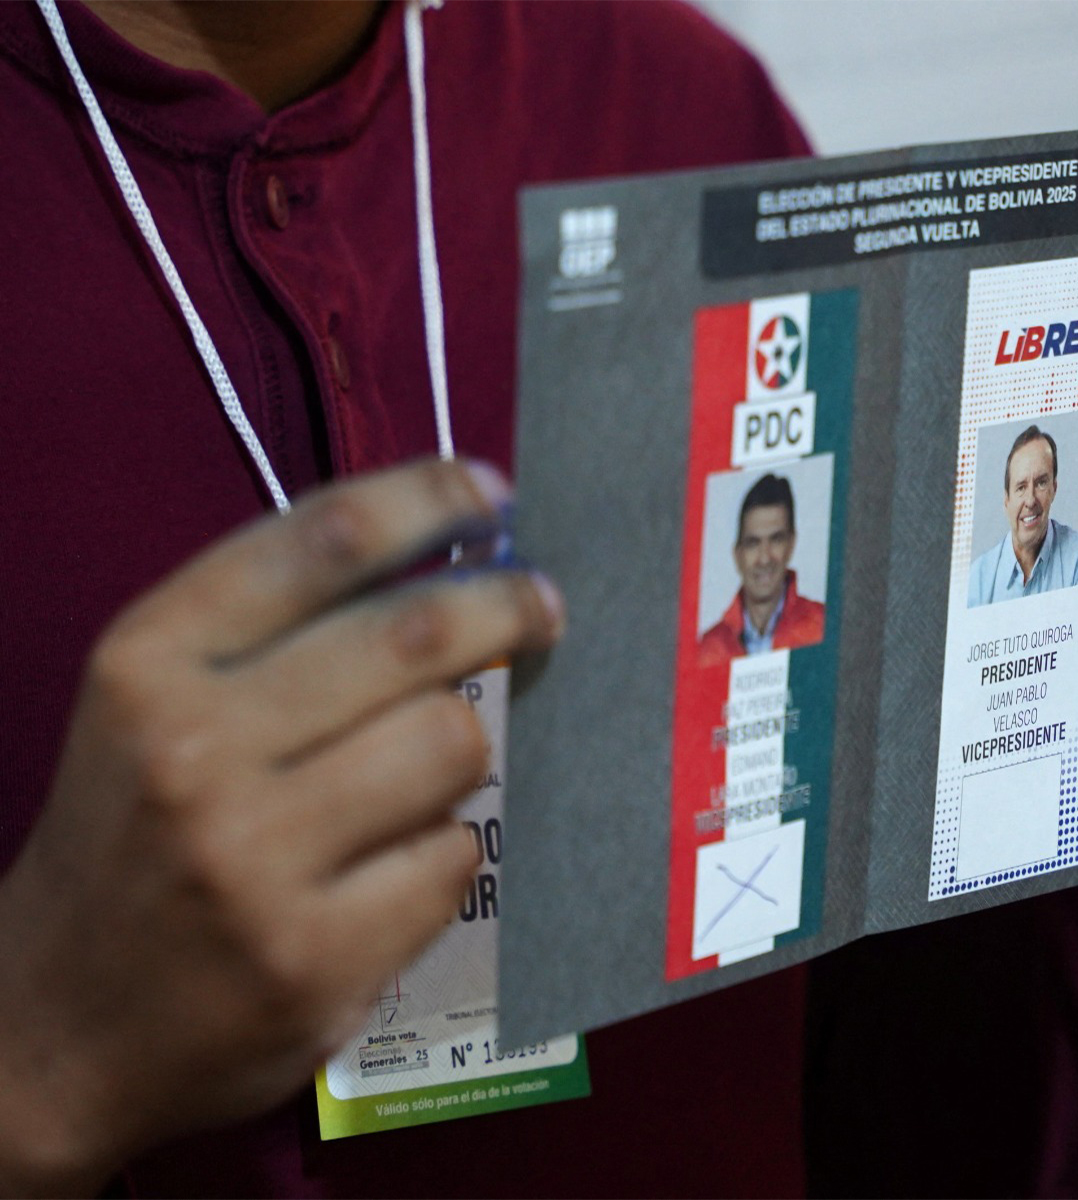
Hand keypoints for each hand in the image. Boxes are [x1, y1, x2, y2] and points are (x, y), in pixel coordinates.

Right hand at [0, 460, 561, 1194]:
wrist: (50, 1026)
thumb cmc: (127, 834)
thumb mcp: (152, 703)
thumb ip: (275, 626)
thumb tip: (448, 550)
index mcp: (147, 664)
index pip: (322, 539)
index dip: (427, 499)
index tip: (491, 493)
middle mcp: (194, 751)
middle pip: (413, 635)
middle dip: (506, 606)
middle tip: (542, 607)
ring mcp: (257, 863)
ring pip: (451, 743)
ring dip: (462, 748)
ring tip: (427, 770)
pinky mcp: (318, 960)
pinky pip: (454, 857)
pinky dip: (443, 849)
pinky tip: (394, 866)